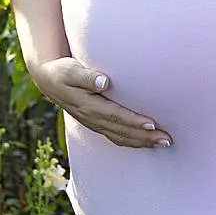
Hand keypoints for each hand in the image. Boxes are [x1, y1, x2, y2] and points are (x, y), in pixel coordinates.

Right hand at [30, 56, 172, 147]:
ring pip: (121, 138)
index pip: (115, 116)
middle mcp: (92, 119)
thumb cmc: (62, 72)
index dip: (134, 122)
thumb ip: (86, 76)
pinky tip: (147, 141)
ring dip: (142, 142)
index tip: (152, 124)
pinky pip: (117, 137)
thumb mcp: (70, 71)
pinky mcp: (97, 124)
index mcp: (88, 106)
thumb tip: (104, 82)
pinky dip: (133, 141)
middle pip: (122, 132)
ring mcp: (94, 124)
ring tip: (164, 143)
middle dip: (145, 137)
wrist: (48, 81)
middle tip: (167, 140)